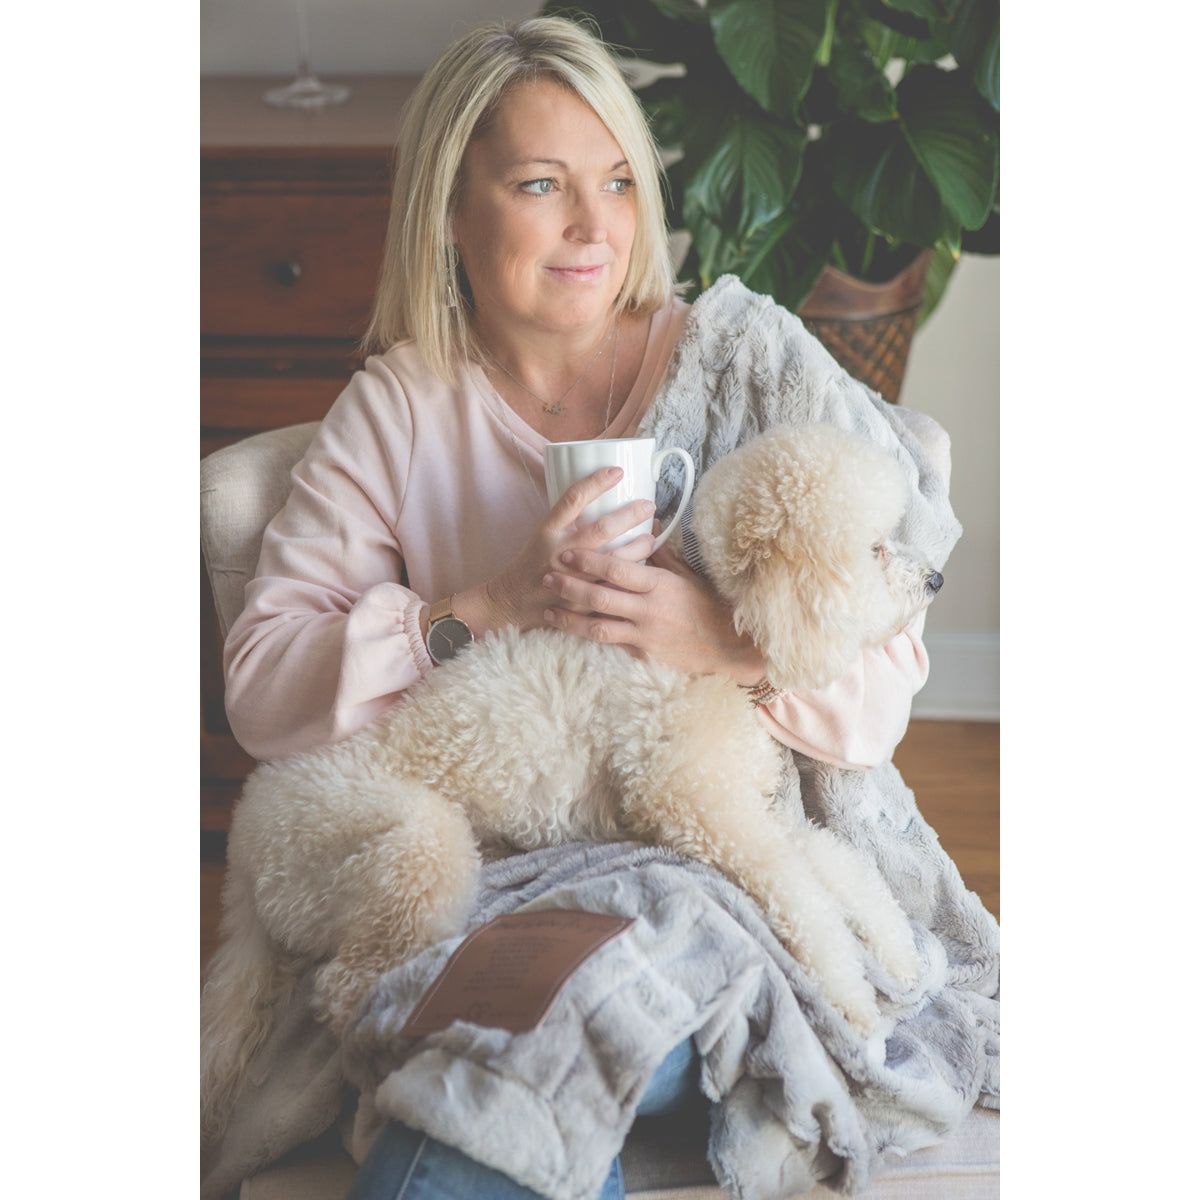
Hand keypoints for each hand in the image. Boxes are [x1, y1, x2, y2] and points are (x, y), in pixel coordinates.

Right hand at [483, 467, 657, 632]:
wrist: (511, 601)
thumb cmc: (531, 563)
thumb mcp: (543, 534)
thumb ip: (568, 521)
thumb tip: (600, 500)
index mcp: (549, 530)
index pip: (574, 498)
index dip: (598, 482)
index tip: (618, 472)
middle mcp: (561, 551)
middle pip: (602, 528)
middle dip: (630, 514)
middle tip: (649, 505)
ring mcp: (573, 577)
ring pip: (614, 558)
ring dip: (638, 546)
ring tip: (651, 536)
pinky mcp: (581, 600)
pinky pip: (612, 585)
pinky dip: (630, 575)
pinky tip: (643, 566)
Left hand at [540, 537, 767, 682]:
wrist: (730, 645)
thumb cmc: (710, 604)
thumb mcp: (688, 576)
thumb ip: (663, 556)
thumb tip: (648, 528)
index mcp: (659, 585)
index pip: (616, 569)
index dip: (588, 560)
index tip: (567, 552)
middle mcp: (648, 610)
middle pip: (599, 598)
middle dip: (569, 587)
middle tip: (547, 577)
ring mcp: (645, 636)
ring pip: (597, 627)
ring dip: (570, 619)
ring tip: (549, 611)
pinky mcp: (644, 655)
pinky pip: (612, 644)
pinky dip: (591, 636)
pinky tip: (573, 631)